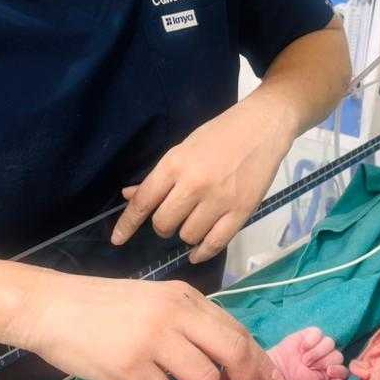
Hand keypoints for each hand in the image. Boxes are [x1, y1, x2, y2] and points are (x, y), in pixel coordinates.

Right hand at [12, 270, 274, 379]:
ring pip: (204, 379)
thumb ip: (188, 323)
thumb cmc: (102, 308)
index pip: (237, 329)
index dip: (257, 360)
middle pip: (234, 351)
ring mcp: (153, 339)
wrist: (51, 307)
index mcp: (185, 297)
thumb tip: (227, 361)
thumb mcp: (153, 301)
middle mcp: (175, 313)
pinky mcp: (129, 366)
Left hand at [111, 93, 295, 262]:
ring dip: (186, 234)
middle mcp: (194, 184)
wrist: (262, 126)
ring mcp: (219, 200)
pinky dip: (202, 252)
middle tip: (174, 217)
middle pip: (163, 223)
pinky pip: (215, 244)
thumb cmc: (220, 134)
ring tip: (195, 221)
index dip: (127, 224)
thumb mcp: (183, 149)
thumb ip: (159, 177)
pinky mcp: (241, 211)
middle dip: (163, 226)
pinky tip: (197, 252)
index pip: (143, 201)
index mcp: (175, 164)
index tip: (118, 239)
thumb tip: (129, 196)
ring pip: (188, 236)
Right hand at [269, 327, 347, 379]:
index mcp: (330, 374)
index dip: (339, 370)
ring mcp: (318, 346)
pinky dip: (311, 341)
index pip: (344, 370)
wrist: (275, 374)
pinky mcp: (308, 336)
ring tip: (305, 360)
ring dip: (318, 352)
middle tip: (310, 367)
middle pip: (338, 355)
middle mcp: (326, 359)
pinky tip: (302, 349)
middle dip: (325, 362)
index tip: (329, 372)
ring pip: (330, 342)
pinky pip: (318, 332)